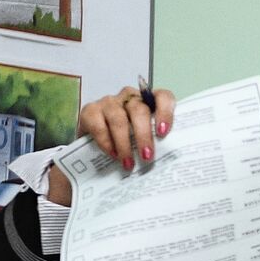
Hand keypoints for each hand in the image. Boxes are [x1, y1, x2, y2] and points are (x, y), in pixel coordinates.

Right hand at [46, 85, 176, 206]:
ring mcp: (110, 102)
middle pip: (139, 110)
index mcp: (149, 101)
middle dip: (144, 136)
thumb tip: (168, 162)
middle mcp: (130, 97)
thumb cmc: (130, 140)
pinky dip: (106, 142)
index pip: (163, 97)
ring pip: (119, 119)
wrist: (95, 142)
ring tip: (129, 163)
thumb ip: (157, 142)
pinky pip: (99, 125)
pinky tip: (113, 155)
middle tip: (147, 157)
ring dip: (124, 144)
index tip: (163, 132)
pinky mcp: (90, 110)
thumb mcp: (146, 139)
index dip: (165, 112)